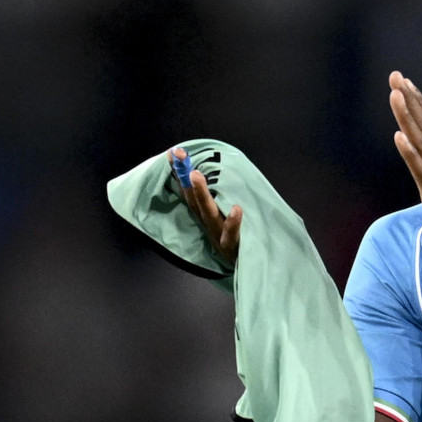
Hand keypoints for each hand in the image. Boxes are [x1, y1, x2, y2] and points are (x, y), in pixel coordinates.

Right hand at [168, 147, 242, 266]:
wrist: (246, 270)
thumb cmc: (234, 240)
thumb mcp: (222, 219)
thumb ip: (216, 198)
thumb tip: (209, 173)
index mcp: (204, 215)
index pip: (188, 190)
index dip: (180, 172)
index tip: (175, 152)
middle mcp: (207, 223)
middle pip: (194, 200)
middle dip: (186, 177)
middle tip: (181, 158)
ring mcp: (218, 234)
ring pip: (208, 213)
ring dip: (201, 194)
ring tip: (196, 175)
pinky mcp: (232, 246)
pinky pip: (232, 234)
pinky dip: (233, 222)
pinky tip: (237, 209)